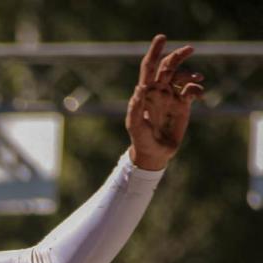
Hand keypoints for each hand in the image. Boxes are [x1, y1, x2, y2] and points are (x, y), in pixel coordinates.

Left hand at [126, 35, 204, 170]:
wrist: (154, 153)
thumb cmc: (140, 139)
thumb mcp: (135, 125)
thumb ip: (136, 107)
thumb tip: (139, 88)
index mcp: (146, 92)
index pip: (149, 66)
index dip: (155, 51)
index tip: (162, 37)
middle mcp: (159, 91)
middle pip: (169, 66)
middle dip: (178, 55)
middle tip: (190, 48)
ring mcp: (171, 97)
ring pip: (182, 76)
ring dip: (190, 74)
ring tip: (197, 78)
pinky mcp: (183, 105)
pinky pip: (192, 90)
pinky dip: (197, 88)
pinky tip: (199, 95)